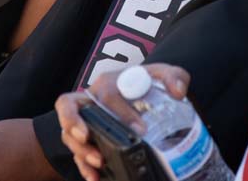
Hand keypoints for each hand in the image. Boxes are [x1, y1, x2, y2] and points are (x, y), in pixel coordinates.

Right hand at [55, 63, 190, 180]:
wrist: (139, 95)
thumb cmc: (146, 84)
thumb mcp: (162, 75)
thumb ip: (174, 76)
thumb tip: (178, 92)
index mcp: (108, 83)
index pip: (107, 94)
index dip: (120, 112)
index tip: (139, 130)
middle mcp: (91, 100)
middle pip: (71, 109)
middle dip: (78, 126)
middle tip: (93, 142)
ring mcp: (84, 121)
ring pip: (68, 133)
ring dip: (80, 149)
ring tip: (99, 162)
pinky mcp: (85, 140)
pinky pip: (76, 153)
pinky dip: (83, 167)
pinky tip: (95, 177)